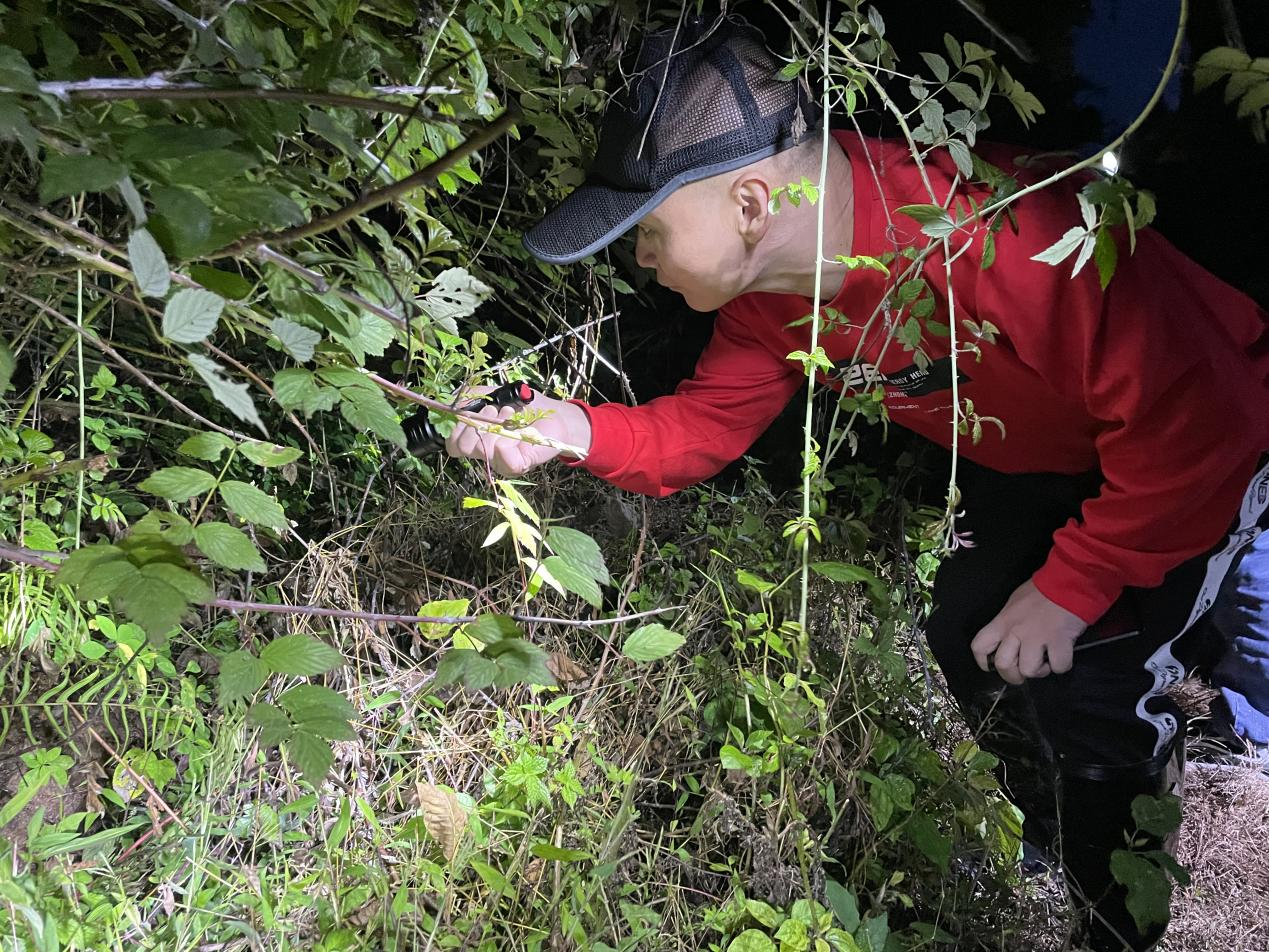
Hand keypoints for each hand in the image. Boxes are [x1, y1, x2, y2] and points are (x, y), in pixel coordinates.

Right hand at [445, 388, 591, 476]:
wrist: (554, 415)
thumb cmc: (524, 406)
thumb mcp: (493, 393)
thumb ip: (470, 394)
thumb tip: (452, 400)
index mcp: (476, 439)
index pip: (452, 443)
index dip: (458, 425)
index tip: (473, 409)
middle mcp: (485, 453)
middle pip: (461, 447)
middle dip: (475, 422)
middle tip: (495, 411)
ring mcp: (499, 462)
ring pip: (481, 450)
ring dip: (495, 425)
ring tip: (510, 415)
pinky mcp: (517, 465)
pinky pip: (502, 458)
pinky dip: (508, 439)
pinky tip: (517, 428)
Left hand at [970, 579, 1086, 684]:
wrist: (1069, 581)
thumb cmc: (1042, 590)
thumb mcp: (1015, 602)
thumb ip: (1009, 622)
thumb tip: (1009, 639)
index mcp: (1002, 621)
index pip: (979, 647)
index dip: (983, 662)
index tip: (992, 666)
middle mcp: (1016, 631)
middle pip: (1003, 665)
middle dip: (1013, 676)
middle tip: (1024, 671)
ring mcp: (1037, 637)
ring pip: (1029, 670)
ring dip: (1039, 671)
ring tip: (1046, 661)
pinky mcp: (1060, 641)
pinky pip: (1058, 666)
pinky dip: (1062, 665)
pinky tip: (1063, 656)